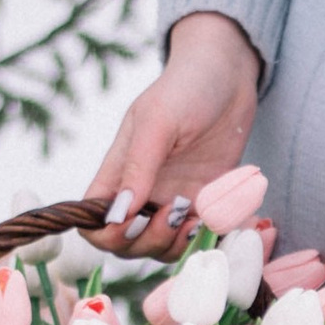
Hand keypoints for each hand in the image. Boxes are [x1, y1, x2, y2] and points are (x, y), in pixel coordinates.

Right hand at [81, 11, 261, 255]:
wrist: (230, 75)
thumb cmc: (186, 88)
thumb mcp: (157, 122)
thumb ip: (137, 167)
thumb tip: (117, 213)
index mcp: (118, 175)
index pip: (93, 224)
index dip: (106, 235)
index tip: (132, 221)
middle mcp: (142, 195)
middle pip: (128, 245)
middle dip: (148, 241)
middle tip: (176, 213)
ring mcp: (174, 202)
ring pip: (164, 249)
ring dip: (180, 244)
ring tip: (198, 215)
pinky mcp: (207, 204)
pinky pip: (201, 237)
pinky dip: (211, 237)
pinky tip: (224, 218)